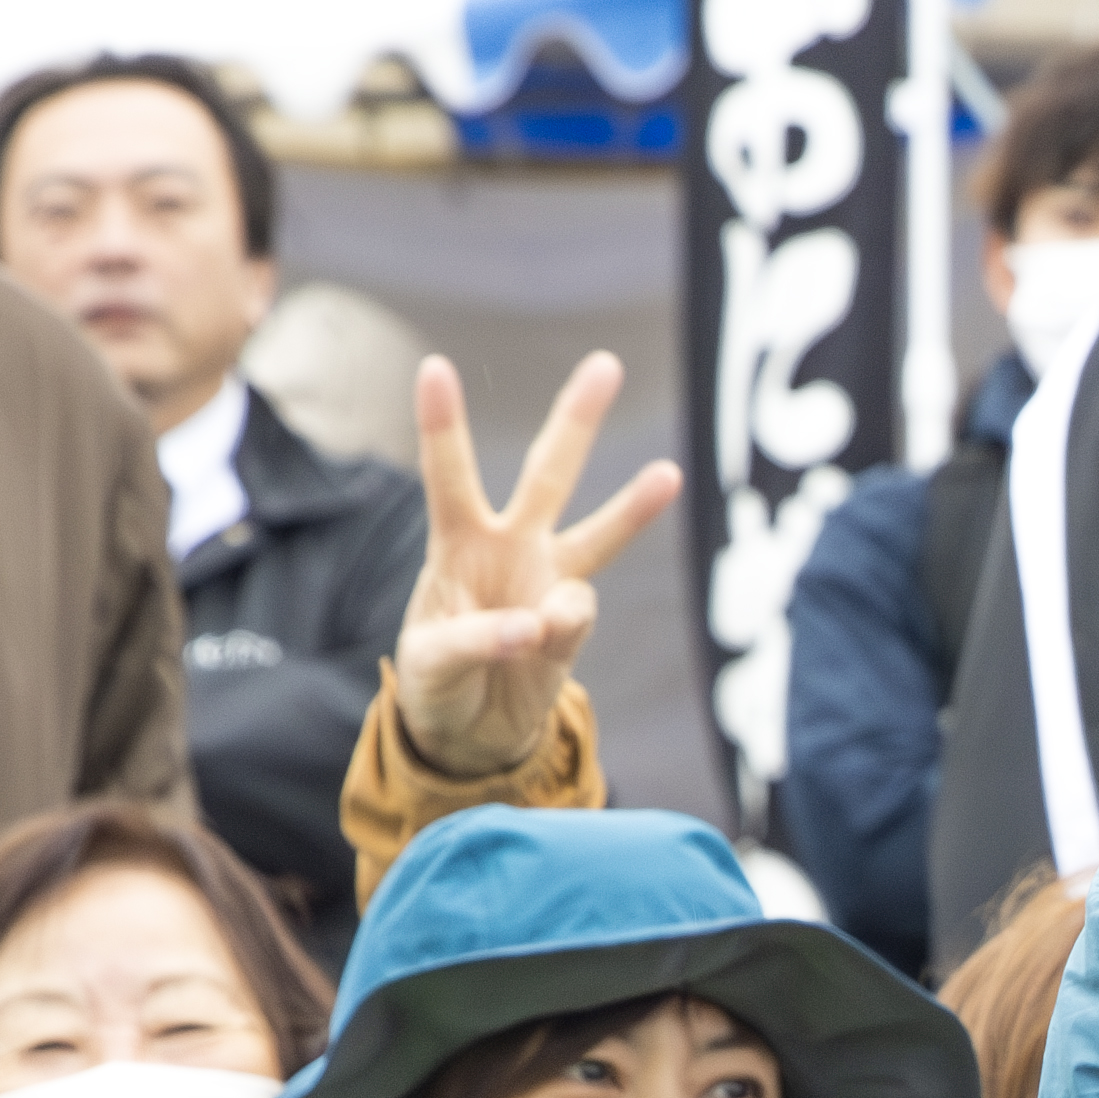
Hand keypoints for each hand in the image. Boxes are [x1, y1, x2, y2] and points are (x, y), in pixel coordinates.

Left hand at [390, 351, 682, 777]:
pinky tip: (536, 644)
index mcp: (456, 542)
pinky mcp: (574, 626)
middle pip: (548, 474)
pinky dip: (561, 629)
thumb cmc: (436, 682)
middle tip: (607, 364)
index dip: (443, 422)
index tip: (434, 366)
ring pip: (597, 534)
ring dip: (635, 507)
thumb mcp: (430, 664)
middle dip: (577, 419)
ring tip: (668, 474)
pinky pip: (579, 615)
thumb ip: (477, 639)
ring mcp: (550, 584)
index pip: (449, 475)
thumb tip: (545, 620)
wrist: (470, 732)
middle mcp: (511, 547)